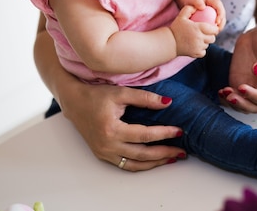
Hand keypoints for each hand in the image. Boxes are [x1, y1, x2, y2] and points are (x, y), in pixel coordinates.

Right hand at [60, 83, 185, 171]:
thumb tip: (168, 102)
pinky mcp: (103, 155)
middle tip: (182, 150)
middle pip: (142, 154)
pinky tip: (155, 160)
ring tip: (173, 158)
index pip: (145, 135)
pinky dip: (142, 164)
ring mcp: (104, 152)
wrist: (74, 102)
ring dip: (155, 163)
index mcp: (111, 129)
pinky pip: (125, 165)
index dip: (164, 133)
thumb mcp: (122, 93)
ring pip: (134, 164)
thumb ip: (145, 98)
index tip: (179, 131)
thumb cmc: (96, 95)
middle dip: (164, 153)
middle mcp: (107, 145)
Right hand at [170, 5, 216, 57]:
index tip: (211, 27)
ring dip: (205, 42)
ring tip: (200, 38)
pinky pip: (204, 52)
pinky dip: (202, 49)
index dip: (214, 28)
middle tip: (206, 33)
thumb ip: (189, 9)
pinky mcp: (196, 54)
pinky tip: (197, 45)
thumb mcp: (181, 16)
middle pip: (212, 38)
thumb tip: (200, 7)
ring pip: (208, 45)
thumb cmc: (176, 28)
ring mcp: (198, 47)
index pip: (214, 30)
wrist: (169, 42)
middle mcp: (199, 39)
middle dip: (211, 35)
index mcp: (198, 29)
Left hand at [183, 0, 226, 31]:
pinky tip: (208, 34)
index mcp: (215, 1)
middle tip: (216, 31)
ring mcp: (216, 13)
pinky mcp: (213, 18)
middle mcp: (217, 7)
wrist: (191, 1)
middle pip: (223, 16)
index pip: (220, 8)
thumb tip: (202, 7)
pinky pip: (215, 25)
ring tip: (213, 34)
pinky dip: (213, 29)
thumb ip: (196, 0)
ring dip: (218, 28)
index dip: (221, 15)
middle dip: (221, 24)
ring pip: (221, 22)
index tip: (217, 22)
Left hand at [218, 25, 256, 112]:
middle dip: (242, 105)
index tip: (242, 87)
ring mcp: (249, 86)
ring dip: (232, 103)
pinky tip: (221, 91)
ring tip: (224, 91)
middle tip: (230, 96)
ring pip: (242, 106)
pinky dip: (225, 99)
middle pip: (254, 107)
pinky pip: (231, 97)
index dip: (254, 97)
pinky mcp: (237, 82)